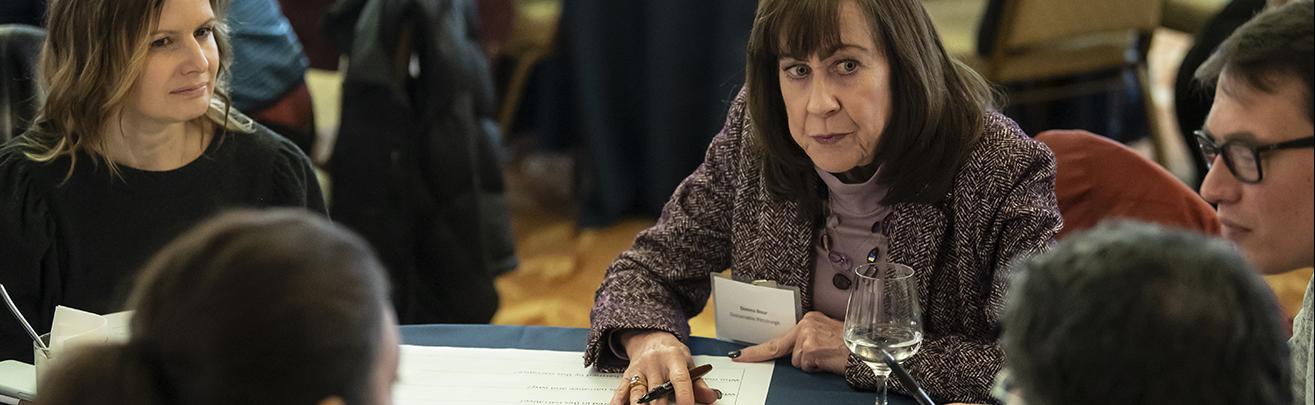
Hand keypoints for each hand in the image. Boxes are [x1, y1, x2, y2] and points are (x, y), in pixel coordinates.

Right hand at [610, 330, 720, 404]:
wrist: (650, 337)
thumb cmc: (671, 352)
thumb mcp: (688, 362)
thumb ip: (699, 383)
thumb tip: (711, 397)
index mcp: (673, 358)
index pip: (680, 379)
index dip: (684, 396)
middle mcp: (654, 364)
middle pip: (657, 390)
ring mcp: (639, 370)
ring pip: (638, 393)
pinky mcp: (627, 376)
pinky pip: (621, 390)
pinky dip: (618, 401)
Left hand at [731, 311, 847, 373]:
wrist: (868, 350)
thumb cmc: (850, 344)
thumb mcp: (826, 334)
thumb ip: (808, 338)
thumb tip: (795, 351)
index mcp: (809, 319)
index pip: (779, 336)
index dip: (758, 348)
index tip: (740, 354)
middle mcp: (806, 324)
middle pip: (779, 347)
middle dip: (760, 354)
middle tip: (740, 357)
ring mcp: (807, 336)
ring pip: (796, 360)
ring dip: (809, 364)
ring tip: (826, 357)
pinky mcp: (811, 348)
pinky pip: (805, 365)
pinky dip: (816, 367)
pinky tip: (828, 360)